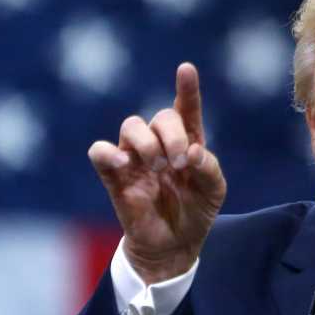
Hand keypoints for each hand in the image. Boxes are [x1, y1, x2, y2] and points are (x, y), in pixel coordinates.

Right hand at [87, 62, 226, 283]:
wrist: (174, 245)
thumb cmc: (196, 211)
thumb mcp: (214, 191)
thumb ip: (209, 168)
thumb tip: (193, 152)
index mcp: (187, 141)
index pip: (185, 109)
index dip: (187, 89)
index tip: (186, 69)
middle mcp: (159, 143)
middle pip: (160, 117)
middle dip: (173, 135)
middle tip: (179, 163)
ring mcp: (135, 158)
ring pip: (131, 126)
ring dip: (147, 143)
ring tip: (158, 166)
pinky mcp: (115, 176)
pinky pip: (100, 151)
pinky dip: (109, 152)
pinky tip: (125, 164)